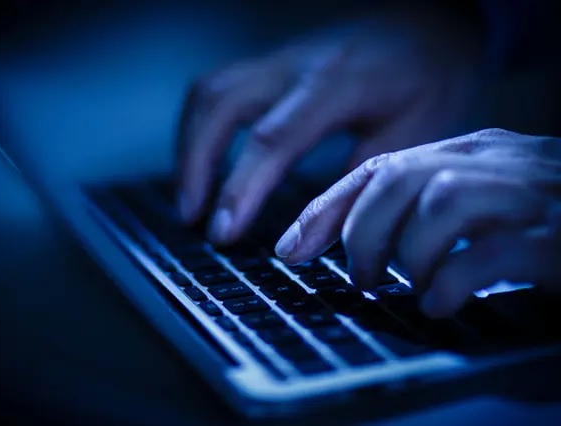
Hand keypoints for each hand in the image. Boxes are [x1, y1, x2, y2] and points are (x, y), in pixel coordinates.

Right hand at [177, 7, 484, 244]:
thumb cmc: (430, 76)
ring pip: (210, 93)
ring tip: (189, 199)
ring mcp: (279, 60)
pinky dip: (199, 127)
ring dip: (190, 147)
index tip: (223, 231)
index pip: (274, 138)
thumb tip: (319, 221)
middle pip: (222, 106)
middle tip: (192, 220)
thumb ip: (363, 174)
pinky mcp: (271, 64)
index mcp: (337, 84)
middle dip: (196, 166)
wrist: (429, 21)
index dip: (242, 188)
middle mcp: (297, 66)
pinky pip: (217, 88)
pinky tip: (201, 160)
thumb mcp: (415, 131)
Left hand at [275, 128, 560, 316]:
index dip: (327, 209)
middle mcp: (499, 162)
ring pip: (439, 200)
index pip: (381, 167)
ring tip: (402, 286)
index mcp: (472, 153)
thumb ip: (422, 215)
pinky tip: (439, 304)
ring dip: (405, 253)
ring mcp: (534, 195)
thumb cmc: (546, 230)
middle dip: (361, 233)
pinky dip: (451, 280)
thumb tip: (341, 244)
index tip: (291, 249)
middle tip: (364, 277)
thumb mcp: (477, 212)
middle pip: (399, 177)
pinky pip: (491, 251)